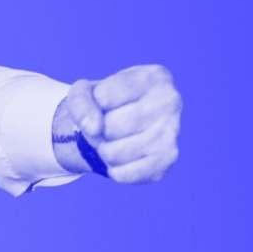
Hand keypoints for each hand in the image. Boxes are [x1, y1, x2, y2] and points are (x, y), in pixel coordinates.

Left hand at [59, 64, 181, 182]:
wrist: (121, 126)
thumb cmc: (105, 103)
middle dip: (99, 131)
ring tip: (115, 140)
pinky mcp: (167, 159)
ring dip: (104, 150)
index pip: (104, 97)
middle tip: (108, 126)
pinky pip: (125, 174)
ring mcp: (173, 131)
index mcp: (154, 77)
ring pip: (114, 152)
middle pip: (111, 127)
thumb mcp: (84, 92)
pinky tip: (123, 158)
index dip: (93, 104)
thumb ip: (79, 101)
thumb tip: (94, 128)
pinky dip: (114, 170)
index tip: (103, 102)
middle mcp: (170, 101)